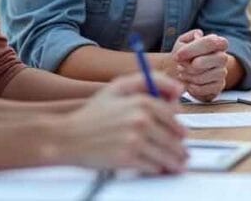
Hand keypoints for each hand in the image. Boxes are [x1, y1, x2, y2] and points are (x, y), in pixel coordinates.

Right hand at [62, 72, 187, 172]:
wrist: (67, 137)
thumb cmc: (93, 113)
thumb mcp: (118, 87)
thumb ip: (150, 80)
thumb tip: (178, 89)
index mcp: (141, 100)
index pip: (173, 114)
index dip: (179, 126)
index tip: (182, 134)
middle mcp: (140, 119)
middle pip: (173, 137)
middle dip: (179, 147)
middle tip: (183, 153)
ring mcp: (135, 140)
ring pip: (167, 154)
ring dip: (175, 161)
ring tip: (177, 165)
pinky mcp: (128, 159)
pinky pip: (153, 166)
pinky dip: (158, 169)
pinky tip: (158, 169)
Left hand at [171, 29, 228, 100]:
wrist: (181, 72)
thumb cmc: (183, 55)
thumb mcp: (182, 43)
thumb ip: (188, 38)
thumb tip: (197, 35)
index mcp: (217, 42)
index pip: (212, 42)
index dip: (194, 49)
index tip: (178, 55)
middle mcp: (223, 57)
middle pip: (216, 59)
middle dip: (192, 65)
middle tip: (180, 66)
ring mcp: (222, 73)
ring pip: (208, 76)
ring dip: (190, 76)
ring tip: (183, 73)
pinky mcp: (218, 87)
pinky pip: (205, 89)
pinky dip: (192, 87)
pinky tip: (188, 83)